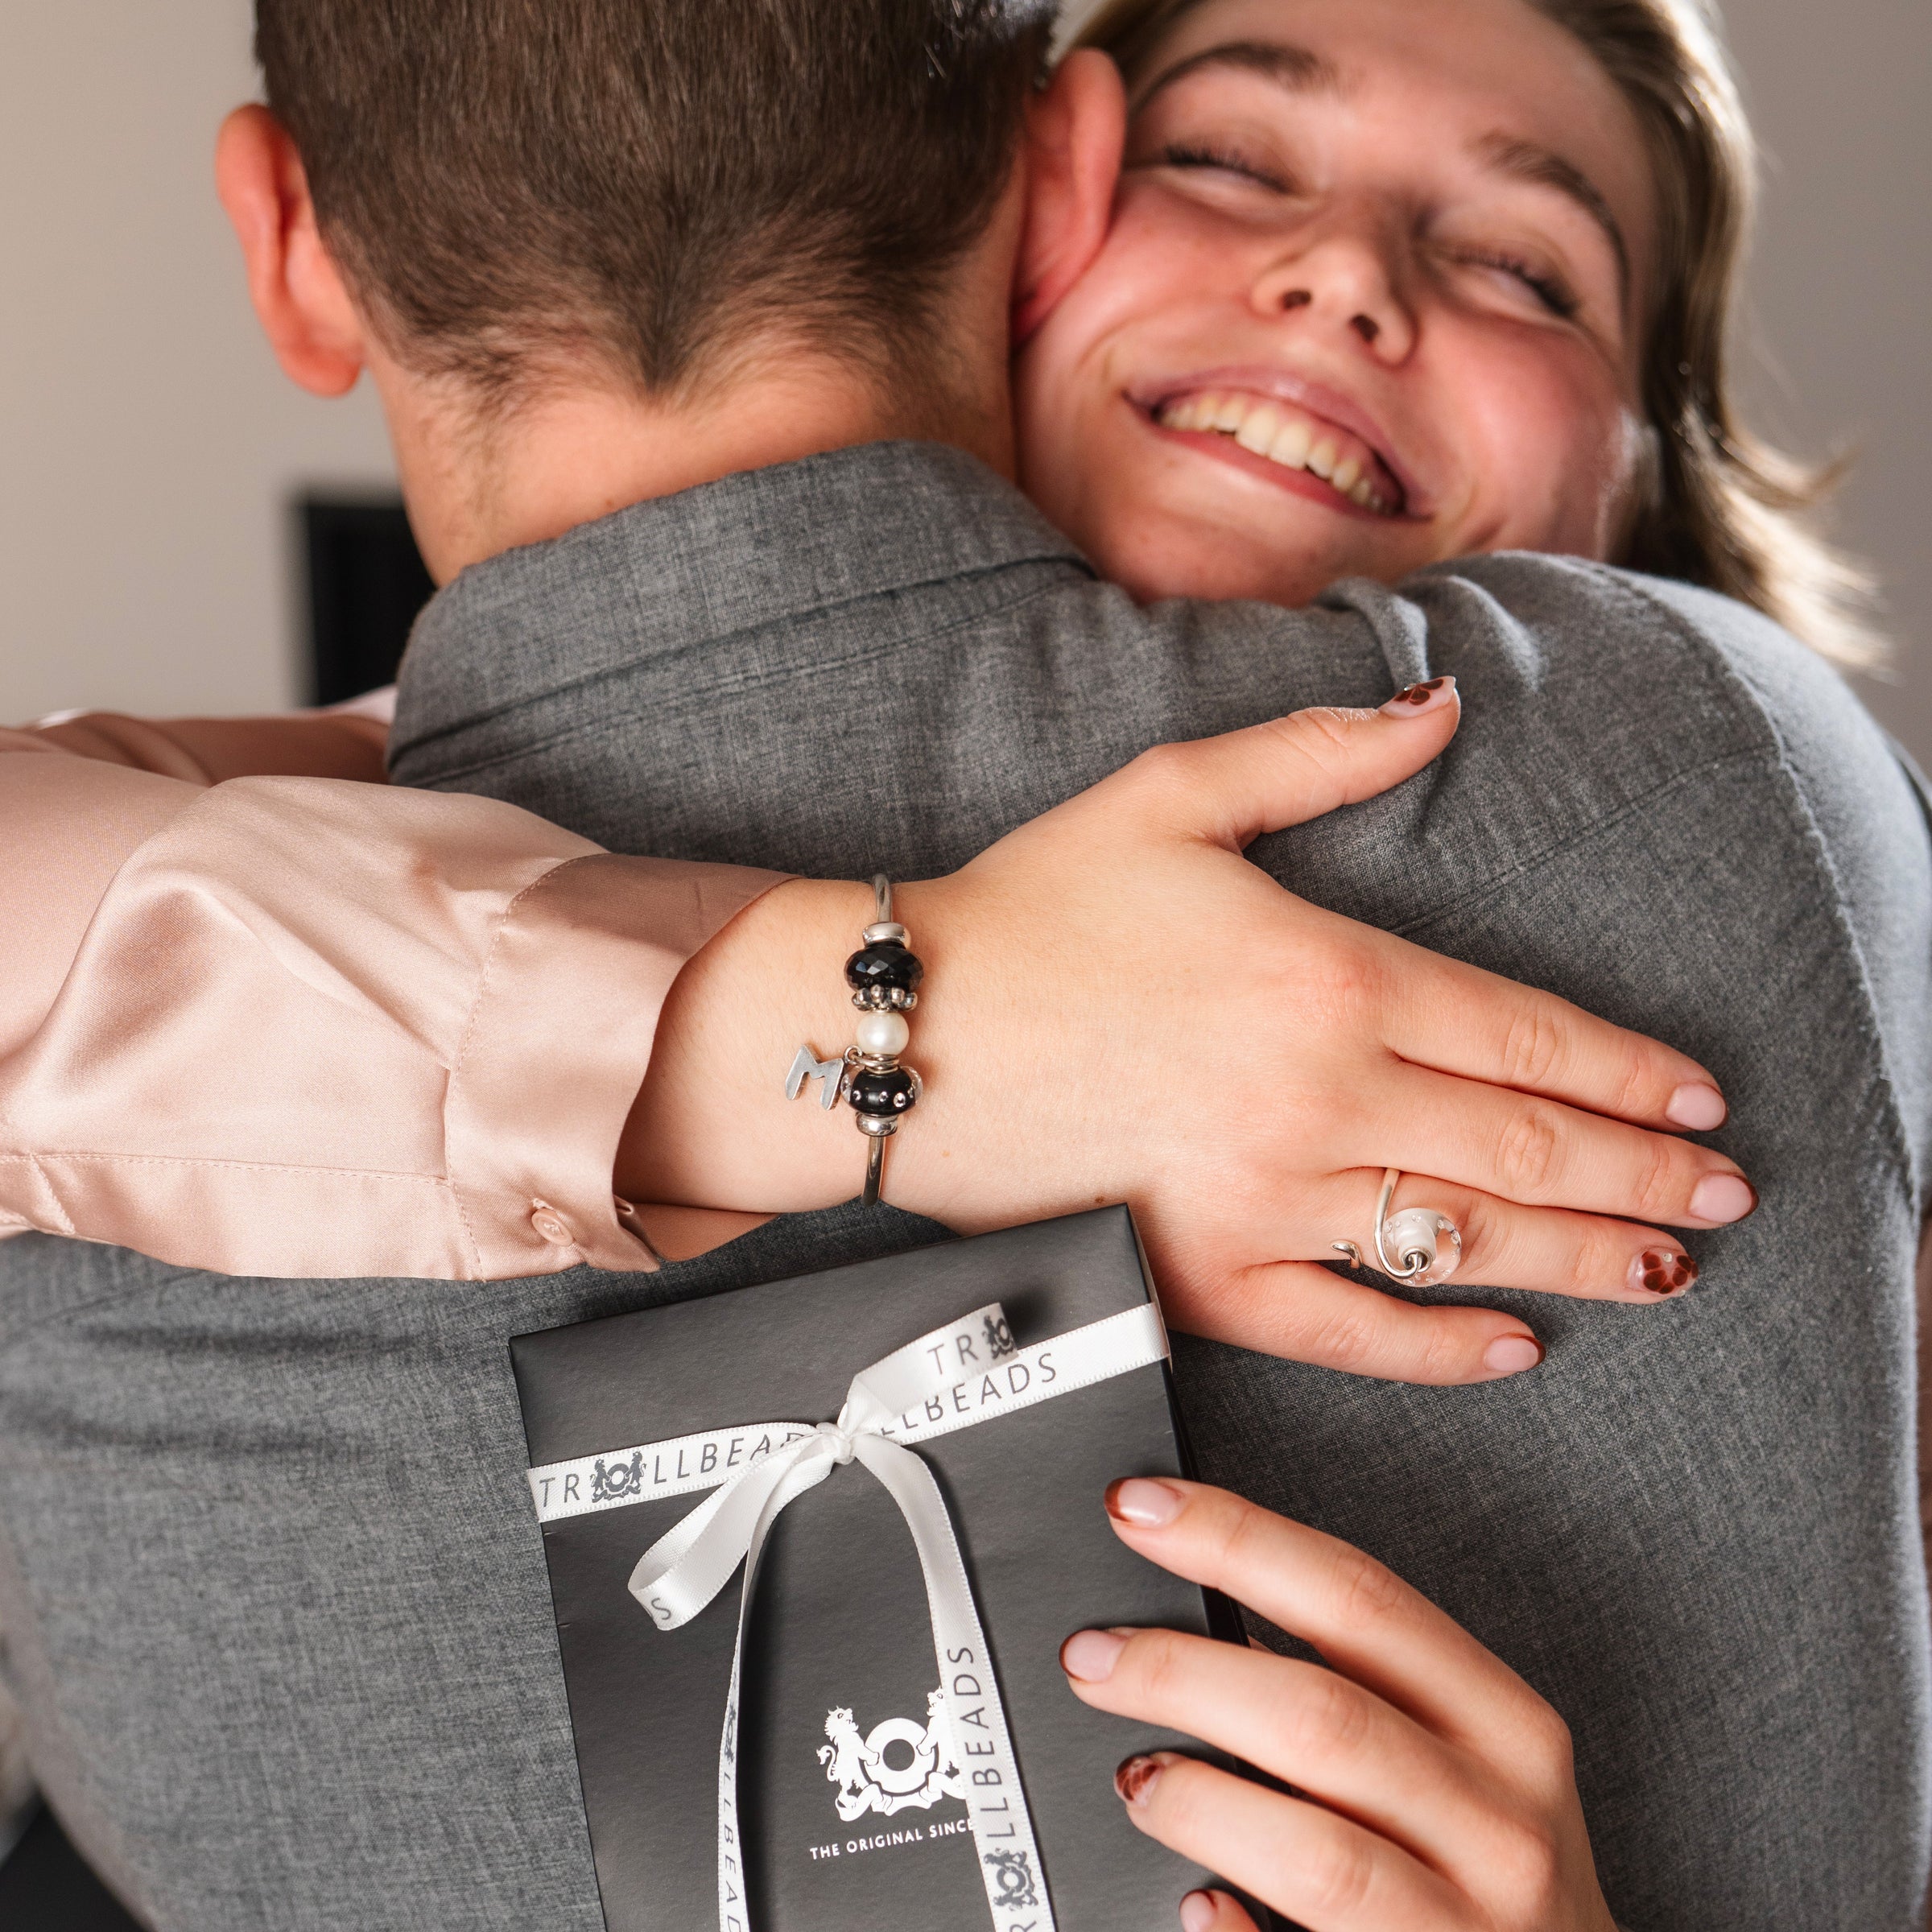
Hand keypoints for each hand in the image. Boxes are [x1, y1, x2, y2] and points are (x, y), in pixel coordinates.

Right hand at [626, 681, 1752, 1384]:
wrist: (903, 1032)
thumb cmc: (1031, 909)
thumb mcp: (1174, 795)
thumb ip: (1322, 753)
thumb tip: (1436, 705)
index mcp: (1330, 975)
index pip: (1529, 1037)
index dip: (1631, 1074)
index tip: (1697, 1100)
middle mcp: (1321, 1097)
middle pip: (1530, 1150)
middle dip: (1647, 1178)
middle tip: (1723, 1197)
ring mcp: (1269, 1201)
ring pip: (1470, 1242)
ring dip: (1587, 1261)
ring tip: (1665, 1270)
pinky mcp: (1208, 1280)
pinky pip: (1356, 1332)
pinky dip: (1445, 1348)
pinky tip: (1511, 1345)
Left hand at [1060, 1479, 1619, 1931]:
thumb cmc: (1492, 1875)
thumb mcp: (1469, 1768)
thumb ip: (1363, 1692)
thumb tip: (1202, 1613)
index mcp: (1508, 1728)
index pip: (1360, 1599)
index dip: (1239, 1541)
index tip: (1139, 1507)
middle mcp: (1505, 1826)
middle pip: (1322, 1717)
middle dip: (1184, 1673)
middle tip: (1092, 1656)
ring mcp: (1471, 1931)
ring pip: (1318, 1851)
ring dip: (1200, 1802)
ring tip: (1132, 1777)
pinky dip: (1235, 1930)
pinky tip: (1194, 1901)